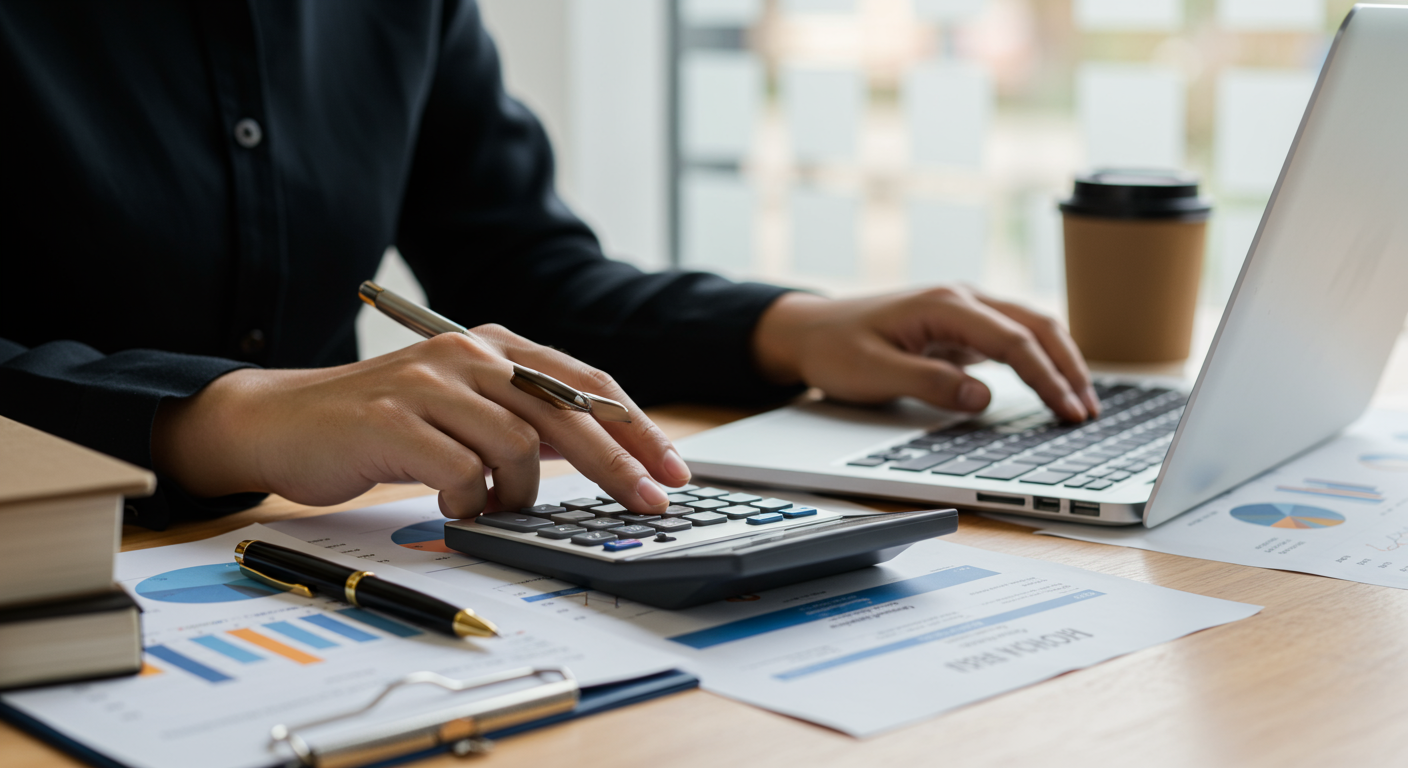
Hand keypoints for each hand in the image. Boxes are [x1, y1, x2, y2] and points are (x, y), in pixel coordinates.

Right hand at [152, 326, 690, 517]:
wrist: (283, 419)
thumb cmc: (384, 422)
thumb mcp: (464, 405)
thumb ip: (523, 416)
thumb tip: (602, 451)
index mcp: (494, 345)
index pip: (586, 385)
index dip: (636, 428)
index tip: (671, 470)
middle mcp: (468, 353)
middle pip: (568, 413)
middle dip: (619, 464)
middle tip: (649, 504)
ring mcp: (429, 383)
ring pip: (519, 447)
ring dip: (519, 494)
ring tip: (495, 506)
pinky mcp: (393, 420)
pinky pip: (463, 473)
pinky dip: (471, 503)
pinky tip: (455, 507)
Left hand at [752, 286, 1099, 421]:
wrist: (808, 330)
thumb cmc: (835, 349)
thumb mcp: (872, 374)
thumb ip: (928, 385)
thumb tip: (983, 399)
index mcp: (944, 305)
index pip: (1013, 340)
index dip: (1046, 377)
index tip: (1068, 411)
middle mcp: (961, 299)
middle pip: (1036, 325)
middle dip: (1068, 367)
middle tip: (1087, 412)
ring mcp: (963, 312)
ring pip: (1029, 328)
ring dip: (1059, 361)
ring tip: (1079, 403)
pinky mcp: (960, 328)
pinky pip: (1011, 339)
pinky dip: (1038, 361)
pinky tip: (1051, 387)